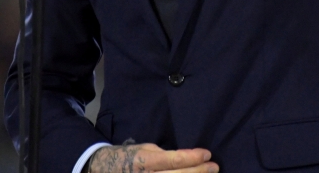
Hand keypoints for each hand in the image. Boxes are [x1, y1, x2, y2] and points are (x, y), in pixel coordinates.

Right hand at [88, 143, 217, 172]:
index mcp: (146, 160)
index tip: (207, 154)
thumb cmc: (129, 156)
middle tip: (214, 167)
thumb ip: (164, 155)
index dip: (193, 157)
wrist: (104, 169)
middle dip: (199, 172)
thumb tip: (186, 158)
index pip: (174, 160)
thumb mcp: (145, 149)